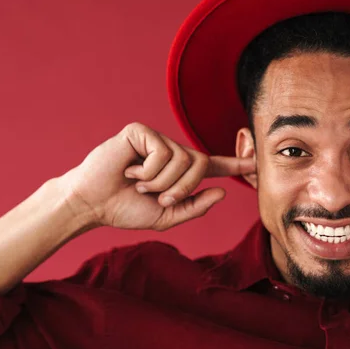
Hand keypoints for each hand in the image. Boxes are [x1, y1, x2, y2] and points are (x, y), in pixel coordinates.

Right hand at [61, 122, 254, 230]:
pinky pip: (163, 152)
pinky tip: (129, 170)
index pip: (213, 165)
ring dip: (161, 182)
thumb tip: (223, 193)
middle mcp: (172, 152)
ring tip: (138, 182)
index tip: (256, 162)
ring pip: (183, 159)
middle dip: (182, 188)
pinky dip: (148, 170)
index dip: (235, 164)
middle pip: (200, 164)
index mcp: (179, 172)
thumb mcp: (166, 216)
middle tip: (157, 196)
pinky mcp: (141, 132)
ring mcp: (157, 140)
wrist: (93, 204)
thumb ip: (195, 207)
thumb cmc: (125, 208)